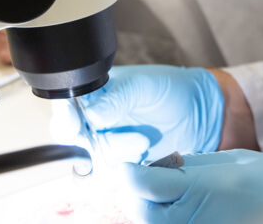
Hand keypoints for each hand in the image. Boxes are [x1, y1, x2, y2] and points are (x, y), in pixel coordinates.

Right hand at [54, 65, 224, 164]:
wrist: (197, 113)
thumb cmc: (169, 89)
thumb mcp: (142, 86)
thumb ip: (115, 98)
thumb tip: (91, 114)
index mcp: (92, 93)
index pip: (64, 107)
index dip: (64, 117)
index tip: (76, 121)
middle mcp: (92, 120)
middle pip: (69, 140)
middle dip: (90, 142)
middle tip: (117, 135)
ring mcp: (105, 143)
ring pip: (89, 162)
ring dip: (115, 154)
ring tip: (142, 141)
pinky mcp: (120, 164)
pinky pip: (108, 177)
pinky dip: (125, 169)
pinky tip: (144, 154)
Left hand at [123, 150, 262, 223]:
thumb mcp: (228, 160)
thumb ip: (186, 165)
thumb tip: (154, 168)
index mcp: (201, 190)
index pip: (140, 184)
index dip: (127, 172)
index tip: (124, 166)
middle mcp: (195, 221)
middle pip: (141, 210)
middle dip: (137, 193)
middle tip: (147, 178)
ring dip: (153, 208)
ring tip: (171, 192)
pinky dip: (170, 218)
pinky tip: (185, 207)